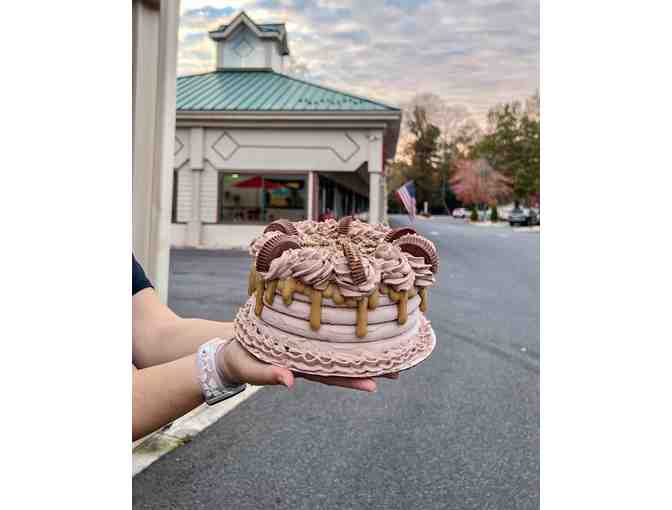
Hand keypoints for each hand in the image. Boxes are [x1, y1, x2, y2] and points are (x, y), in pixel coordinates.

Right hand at [218, 340, 398, 392]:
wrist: (229, 347)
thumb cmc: (240, 360)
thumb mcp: (251, 369)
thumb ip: (269, 375)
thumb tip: (289, 381)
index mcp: (301, 367)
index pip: (332, 375)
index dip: (352, 379)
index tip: (375, 383)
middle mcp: (310, 357)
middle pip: (344, 363)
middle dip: (369, 366)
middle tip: (399, 368)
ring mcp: (308, 345)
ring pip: (340, 348)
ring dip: (363, 348)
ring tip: (391, 347)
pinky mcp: (302, 333)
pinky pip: (327, 331)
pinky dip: (343, 330)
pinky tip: (359, 324)